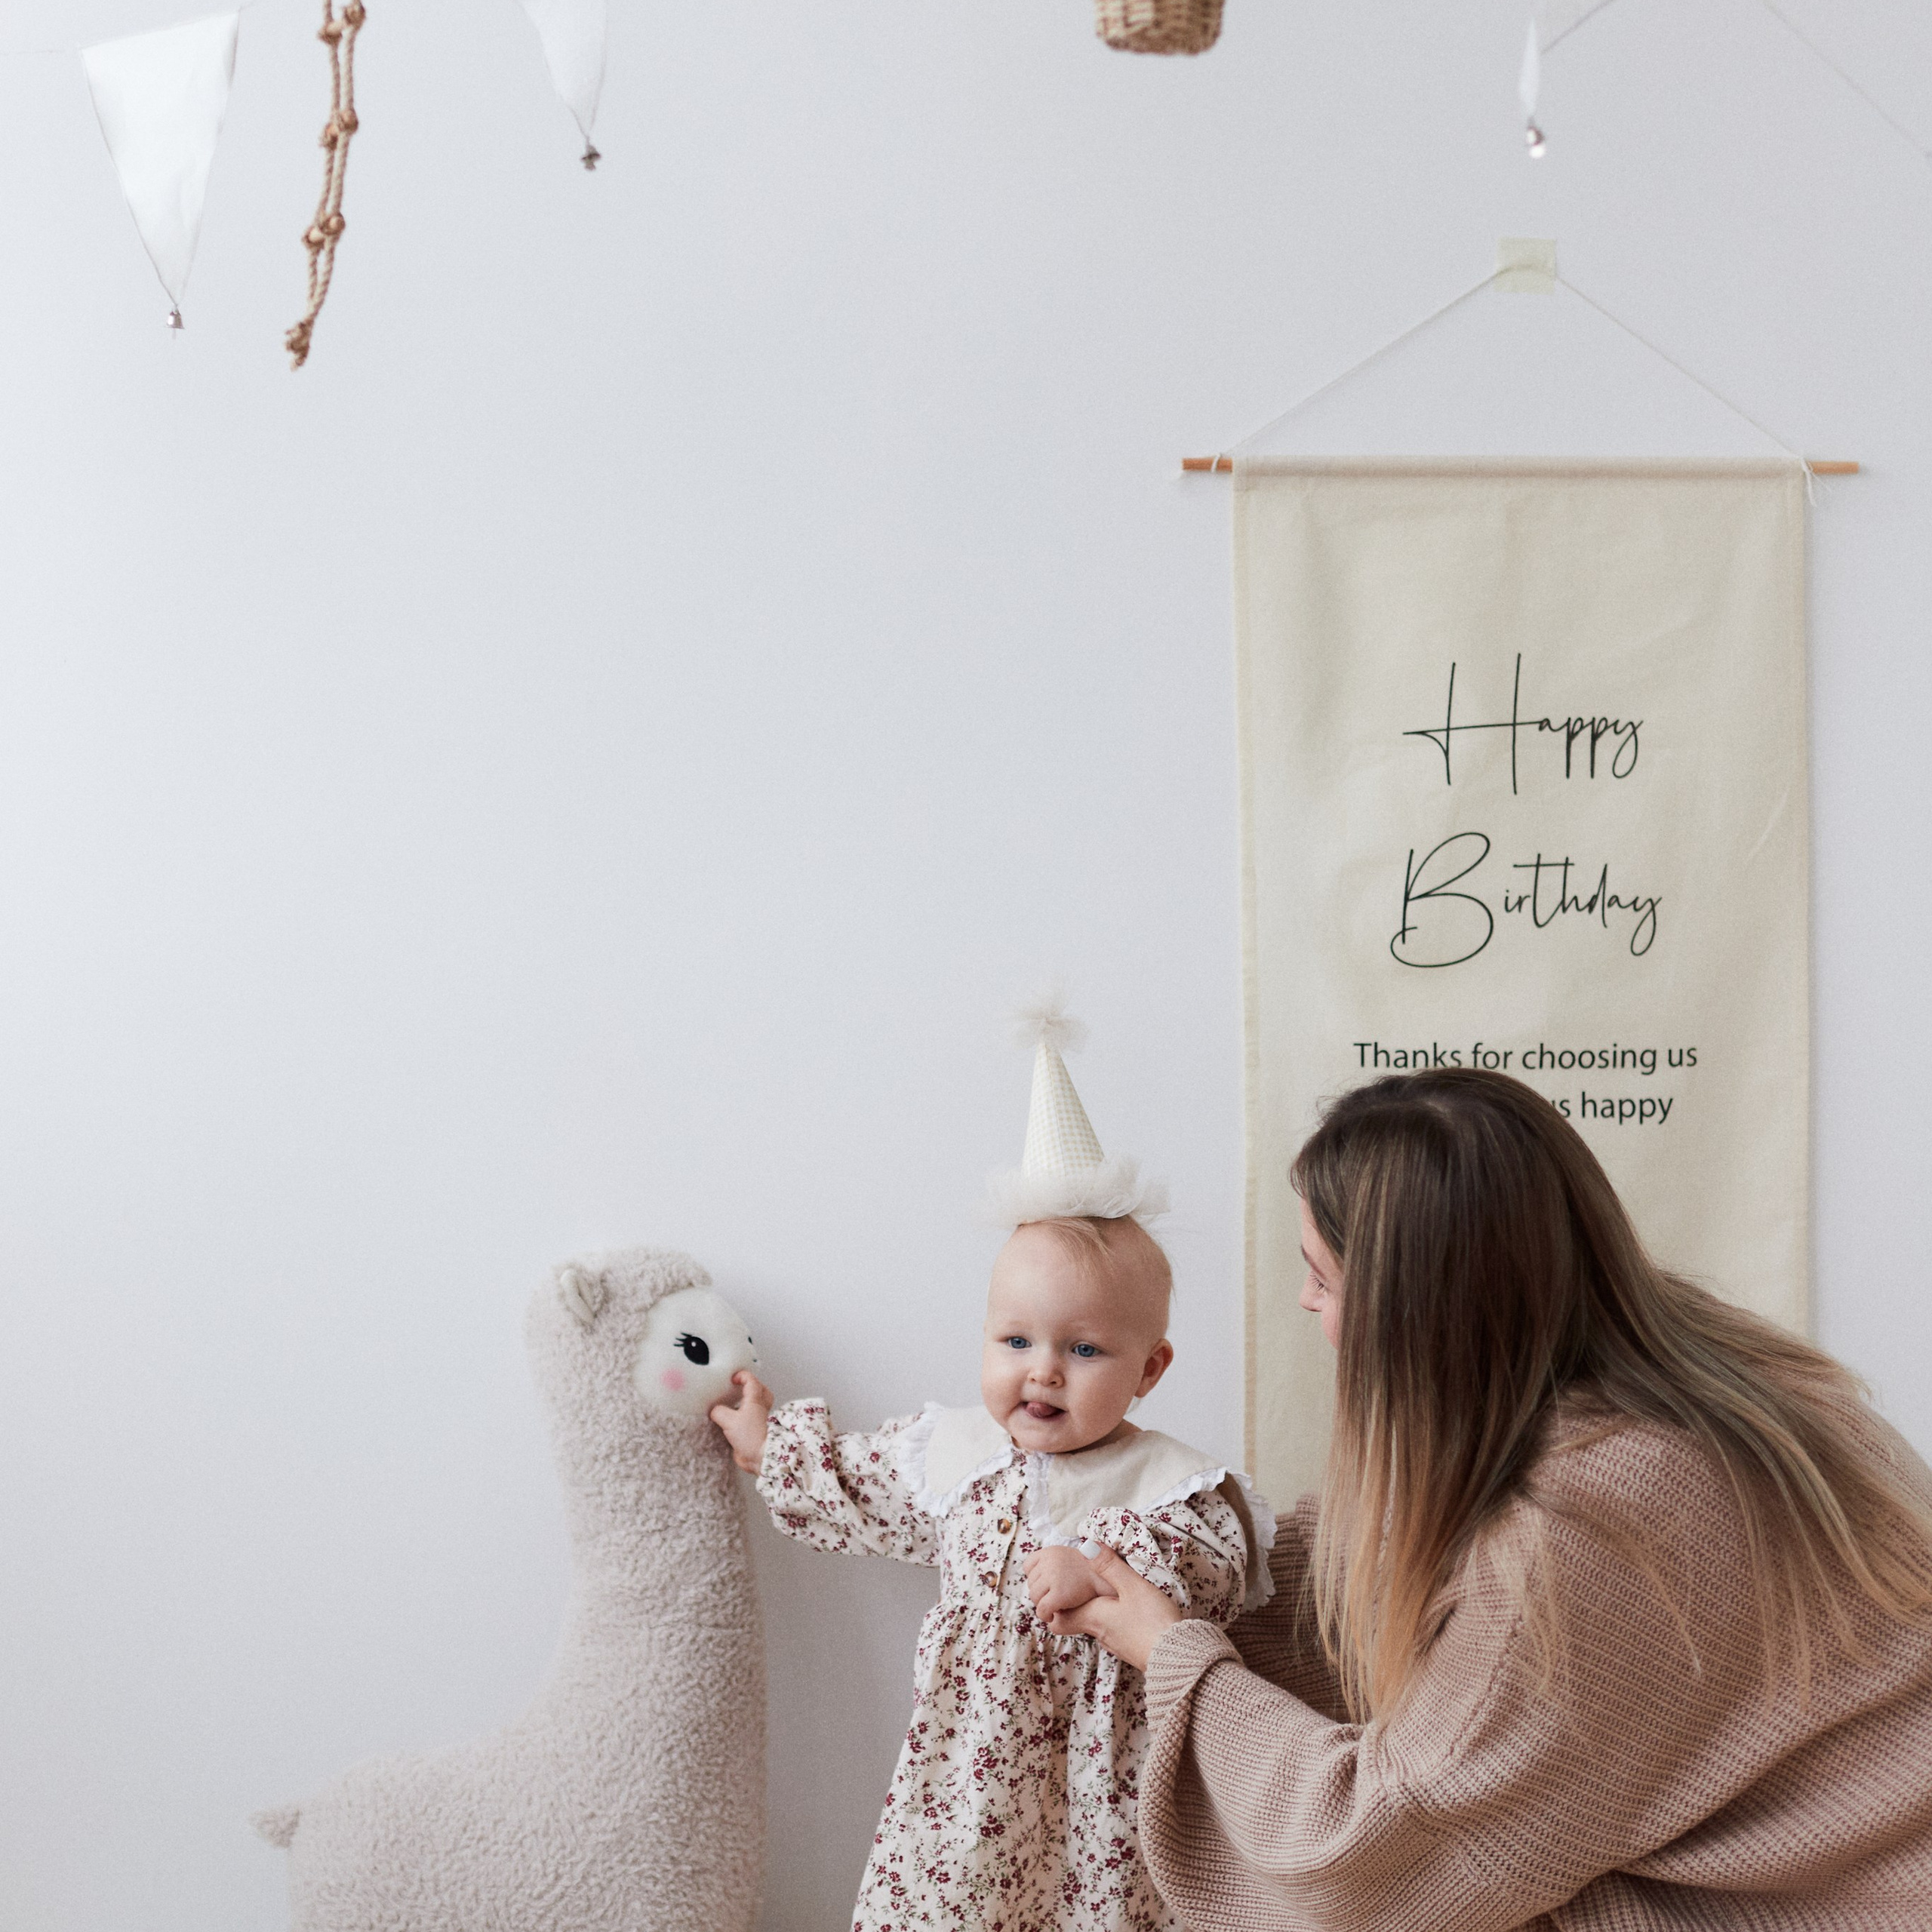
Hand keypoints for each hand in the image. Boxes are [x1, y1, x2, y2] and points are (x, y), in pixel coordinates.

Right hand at [709, 1370, 773, 1472]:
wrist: (759, 1456)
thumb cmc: (749, 1435)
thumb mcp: (729, 1420)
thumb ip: (719, 1412)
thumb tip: (714, 1411)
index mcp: (755, 1400)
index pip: (752, 1381)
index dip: (742, 1376)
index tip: (732, 1378)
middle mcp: (759, 1408)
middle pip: (761, 1391)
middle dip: (752, 1386)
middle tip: (739, 1386)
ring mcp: (758, 1420)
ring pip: (756, 1404)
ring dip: (747, 1401)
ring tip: (733, 1402)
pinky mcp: (754, 1431)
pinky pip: (750, 1418)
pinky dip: (742, 1415)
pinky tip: (731, 1419)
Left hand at [1022, 1544, 1107, 1619]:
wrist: (1111, 1581)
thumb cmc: (1093, 1574)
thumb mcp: (1072, 1557)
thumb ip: (1055, 1565)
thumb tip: (1037, 1580)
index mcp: (1050, 1551)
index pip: (1028, 1566)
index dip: (1037, 1579)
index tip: (1048, 1586)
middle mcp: (1049, 1560)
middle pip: (1031, 1584)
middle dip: (1041, 1593)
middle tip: (1056, 1599)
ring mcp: (1053, 1576)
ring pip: (1035, 1598)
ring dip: (1043, 1604)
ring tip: (1056, 1607)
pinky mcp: (1058, 1594)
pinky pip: (1042, 1609)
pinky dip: (1045, 1615)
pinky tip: (1053, 1617)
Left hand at [1043, 1542, 1181, 1670]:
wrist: (1179, 1660)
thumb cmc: (1153, 1621)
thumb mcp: (1133, 1587)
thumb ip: (1110, 1566)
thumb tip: (1086, 1546)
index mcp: (1093, 1618)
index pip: (1059, 1619)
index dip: (1057, 1606)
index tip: (1063, 1590)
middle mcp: (1100, 1634)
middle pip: (1077, 1622)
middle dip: (1078, 1605)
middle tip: (1085, 1587)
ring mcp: (1116, 1645)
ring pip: (1096, 1627)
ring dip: (1099, 1611)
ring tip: (1110, 1594)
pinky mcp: (1131, 1649)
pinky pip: (1114, 1632)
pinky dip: (1114, 1621)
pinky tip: (1130, 1612)